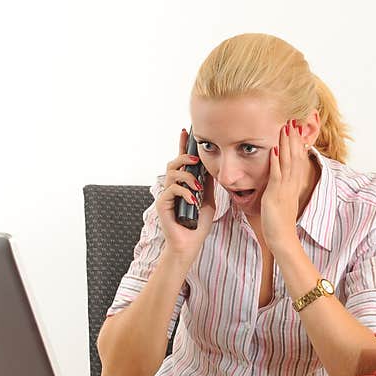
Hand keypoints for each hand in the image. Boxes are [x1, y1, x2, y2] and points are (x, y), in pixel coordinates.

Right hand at [155, 128, 215, 261]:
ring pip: (172, 173)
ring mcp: (167, 195)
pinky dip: (184, 193)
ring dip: (187, 177)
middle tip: (196, 160)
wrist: (190, 244)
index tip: (185, 132)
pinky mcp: (163, 204)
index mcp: (183, 185)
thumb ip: (208, 185)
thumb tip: (212, 168)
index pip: (182, 161)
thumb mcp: (208, 201)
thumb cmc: (198, 225)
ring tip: (197, 187)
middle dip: (185, 158)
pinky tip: (193, 201)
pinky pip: (172, 190)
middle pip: (174, 163)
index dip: (183, 146)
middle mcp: (173, 187)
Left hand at [261, 120, 305, 252]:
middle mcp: (291, 184)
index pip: (297, 160)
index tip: (296, 129)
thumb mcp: (281, 201)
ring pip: (287, 162)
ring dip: (287, 144)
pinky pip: (277, 175)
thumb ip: (279, 189)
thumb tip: (277, 182)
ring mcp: (284, 188)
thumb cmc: (279, 223)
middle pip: (294, 156)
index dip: (297, 144)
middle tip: (293, 120)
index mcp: (292, 185)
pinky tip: (275, 150)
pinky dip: (276, 162)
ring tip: (286, 127)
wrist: (282, 238)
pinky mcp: (276, 194)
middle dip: (293, 138)